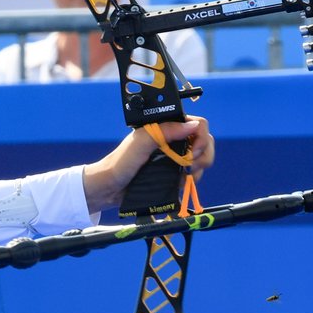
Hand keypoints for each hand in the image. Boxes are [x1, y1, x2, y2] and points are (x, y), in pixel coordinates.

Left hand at [82, 117, 214, 213]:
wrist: (109, 189)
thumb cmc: (119, 163)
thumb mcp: (140, 144)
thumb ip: (164, 131)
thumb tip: (193, 126)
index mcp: (163, 128)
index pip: (196, 123)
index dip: (200, 137)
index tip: (192, 152)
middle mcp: (171, 139)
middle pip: (203, 140)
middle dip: (203, 154)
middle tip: (190, 166)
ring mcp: (173, 156)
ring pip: (201, 157)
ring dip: (199, 168)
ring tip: (187, 177)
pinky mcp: (173, 172)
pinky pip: (193, 173)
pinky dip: (193, 178)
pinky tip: (183, 183)